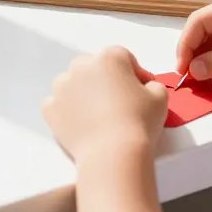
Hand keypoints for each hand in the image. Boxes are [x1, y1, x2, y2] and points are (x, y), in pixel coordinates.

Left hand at [43, 47, 167, 159]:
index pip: (123, 58)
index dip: (134, 73)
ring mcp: (62, 87)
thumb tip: (147, 87)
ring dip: (85, 94)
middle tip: (120, 102)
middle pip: (95, 68)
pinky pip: (60, 104)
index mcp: (109, 58)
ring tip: (101, 115)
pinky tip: (84, 124)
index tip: (141, 88)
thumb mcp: (160, 97)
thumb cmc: (137, 123)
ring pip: (74, 84)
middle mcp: (81, 66)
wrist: (113, 153)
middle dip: (107, 81)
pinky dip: (69, 112)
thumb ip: (153, 85)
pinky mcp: (51, 107)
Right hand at [177, 0, 211, 86]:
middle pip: (202, 29)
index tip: (182, 67)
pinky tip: (211, 75)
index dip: (186, 43)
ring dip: (202, 58)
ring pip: (210, 40)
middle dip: (192, 51)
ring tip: (198, 78)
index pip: (199, 21)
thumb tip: (193, 69)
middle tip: (188, 75)